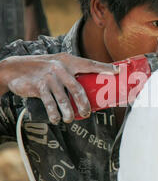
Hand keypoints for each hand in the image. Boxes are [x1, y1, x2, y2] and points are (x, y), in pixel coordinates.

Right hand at [0, 53, 118, 124]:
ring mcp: (50, 77)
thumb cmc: (42, 70)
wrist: (15, 69)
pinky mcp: (40, 86)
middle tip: (87, 113)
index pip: (90, 64)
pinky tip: (56, 119)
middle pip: (78, 89)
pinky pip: (50, 103)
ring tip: (69, 119)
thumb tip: (89, 90)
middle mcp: (61, 67)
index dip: (104, 68)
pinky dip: (54, 114)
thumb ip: (71, 74)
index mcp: (68, 61)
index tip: (118, 71)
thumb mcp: (57, 66)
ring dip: (68, 113)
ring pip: (64, 99)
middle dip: (84, 104)